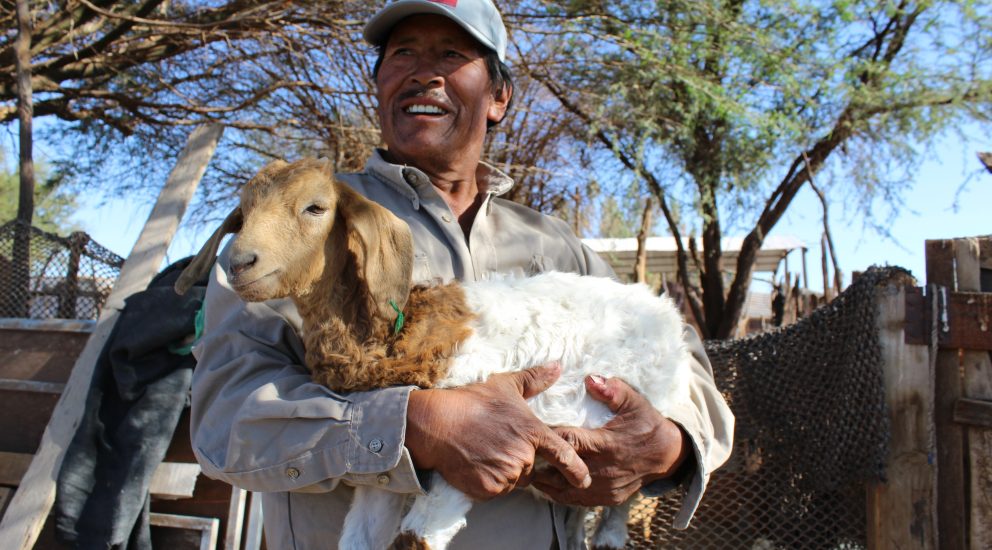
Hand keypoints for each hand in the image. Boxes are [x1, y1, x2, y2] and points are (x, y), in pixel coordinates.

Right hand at [404, 363, 591, 500]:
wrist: (437, 424)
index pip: (564, 455)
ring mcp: (506, 475)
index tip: (584, 479)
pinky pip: (496, 489)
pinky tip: (476, 463)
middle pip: (532, 467)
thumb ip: (535, 379)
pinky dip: (489, 481)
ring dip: (505, 471)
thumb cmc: (472, 402)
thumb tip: (557, 366)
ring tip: (484, 450)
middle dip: (520, 459)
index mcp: (533, 432)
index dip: (577, 469)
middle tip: (497, 442)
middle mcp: (523, 456)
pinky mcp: (488, 489)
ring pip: (514, 480)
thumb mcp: (506, 386)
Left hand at [532, 374, 688, 505]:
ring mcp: (605, 488)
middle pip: (560, 471)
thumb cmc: (646, 424)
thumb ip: (612, 390)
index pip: (569, 442)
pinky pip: (578, 501)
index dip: (549, 437)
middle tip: (523, 453)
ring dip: (546, 482)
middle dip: (541, 463)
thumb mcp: (634, 402)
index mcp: (606, 444)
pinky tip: (549, 483)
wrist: (667, 454)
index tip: (533, 429)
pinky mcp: (608, 499)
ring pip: (565, 492)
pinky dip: (561, 493)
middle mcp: (603, 470)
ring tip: (530, 469)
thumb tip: (590, 379)